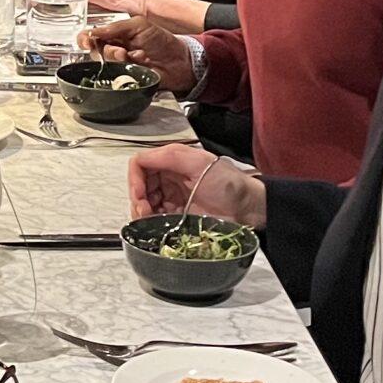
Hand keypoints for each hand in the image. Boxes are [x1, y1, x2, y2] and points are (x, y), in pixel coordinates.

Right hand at [86, 17, 193, 92]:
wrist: (179, 61)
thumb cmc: (162, 41)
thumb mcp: (139, 24)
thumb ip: (116, 26)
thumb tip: (95, 31)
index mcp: (116, 35)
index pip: (93, 36)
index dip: (86, 38)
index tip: (87, 41)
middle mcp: (115, 50)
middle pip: (95, 52)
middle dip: (104, 50)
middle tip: (119, 50)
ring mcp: (119, 66)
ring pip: (104, 65)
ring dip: (115, 59)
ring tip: (130, 56)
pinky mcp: (125, 80)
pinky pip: (114, 78)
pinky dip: (123, 71)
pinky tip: (136, 66)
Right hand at [127, 142, 262, 223]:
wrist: (248, 209)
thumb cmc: (228, 184)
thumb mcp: (199, 163)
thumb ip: (169, 157)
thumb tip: (140, 160)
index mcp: (172, 160)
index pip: (140, 164)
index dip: (135, 179)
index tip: (140, 195)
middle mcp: (169, 176)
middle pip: (139, 185)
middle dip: (137, 198)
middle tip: (144, 211)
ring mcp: (172, 196)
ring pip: (144, 202)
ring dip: (141, 212)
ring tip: (149, 219)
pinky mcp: (176, 214)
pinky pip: (154, 217)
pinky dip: (150, 221)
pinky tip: (155, 224)